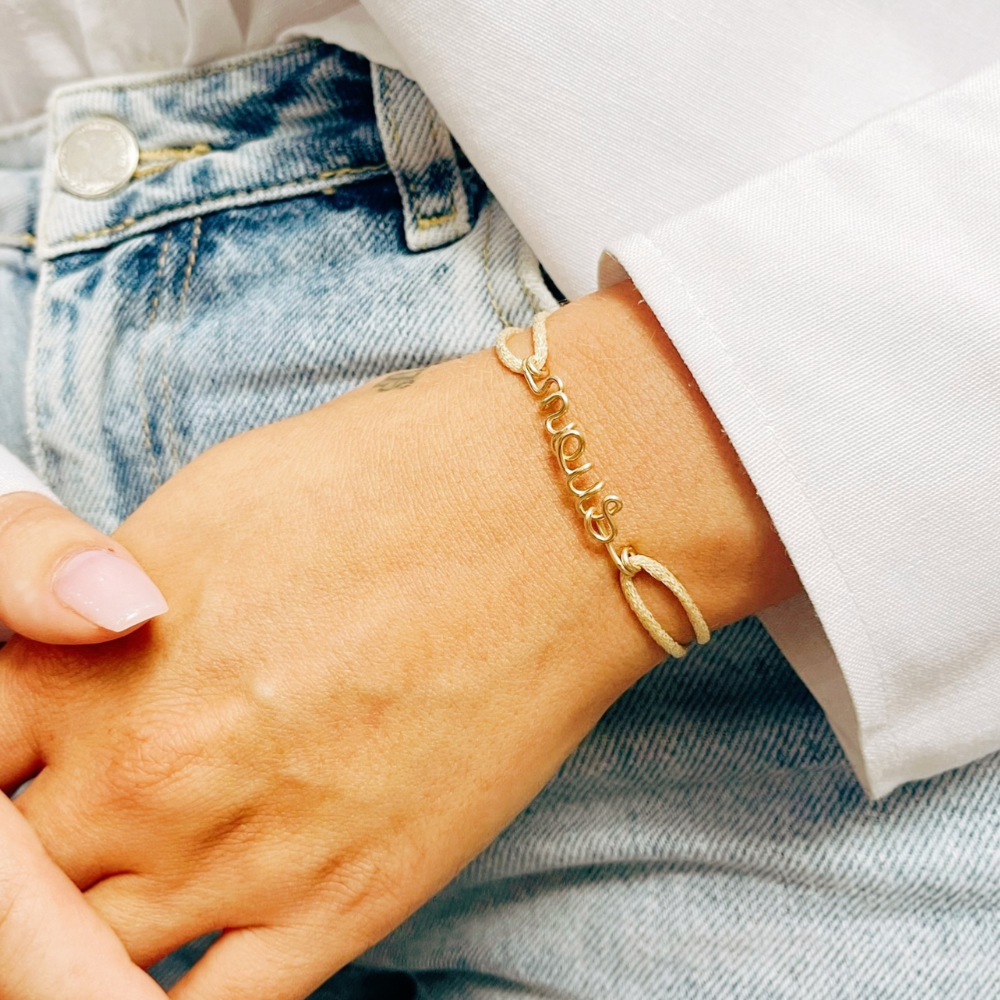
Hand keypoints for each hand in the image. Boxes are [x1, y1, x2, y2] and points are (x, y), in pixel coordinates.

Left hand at [0, 283, 798, 999]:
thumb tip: (79, 659)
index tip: (24, 777)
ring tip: (139, 884)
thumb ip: (101, 614)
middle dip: (28, 870)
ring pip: (87, 968)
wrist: (541, 517)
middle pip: (13, 889)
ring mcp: (241, 856)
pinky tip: (179, 967)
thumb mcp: (197, 514)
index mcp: (81, 665)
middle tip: (79, 836)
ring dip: (83, 943)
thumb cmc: (377, 483)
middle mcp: (142, 779)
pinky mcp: (344, 905)